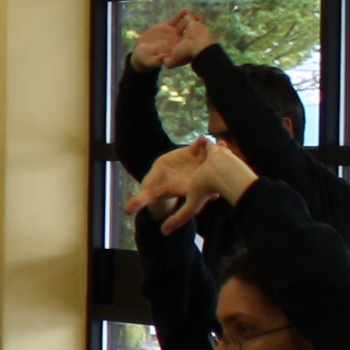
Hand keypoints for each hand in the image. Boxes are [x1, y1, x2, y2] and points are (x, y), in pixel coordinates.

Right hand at [125, 138, 255, 234]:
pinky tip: (203, 139)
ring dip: (218, 152)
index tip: (214, 183)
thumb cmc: (157, 187)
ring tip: (221, 146)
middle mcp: (199, 176)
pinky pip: (202, 147)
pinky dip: (204, 142)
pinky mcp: (195, 153)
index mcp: (191, 187)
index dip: (211, 188)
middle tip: (224, 162)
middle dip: (222, 168)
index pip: (204, 190)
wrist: (162, 176)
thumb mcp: (150, 194)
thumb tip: (126, 211)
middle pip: (215, 173)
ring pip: (212, 158)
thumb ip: (141, 201)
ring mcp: (199, 164)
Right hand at [132, 9, 210, 70]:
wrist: (143, 52)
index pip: (188, 44)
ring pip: (184, 25)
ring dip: (191, 20)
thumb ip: (158, 60)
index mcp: (177, 50)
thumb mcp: (152, 61)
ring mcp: (173, 33)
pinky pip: (175, 20)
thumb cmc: (148, 59)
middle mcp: (177, 40)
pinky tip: (185, 11)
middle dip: (197, 27)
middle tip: (202, 21)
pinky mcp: (166, 26)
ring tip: (197, 15)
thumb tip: (163, 59)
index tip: (201, 36)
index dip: (194, 40)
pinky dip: (180, 16)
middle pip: (190, 33)